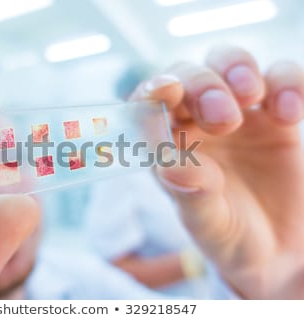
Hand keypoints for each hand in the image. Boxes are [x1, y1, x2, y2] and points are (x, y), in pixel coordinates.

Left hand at [132, 47, 303, 298]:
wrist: (280, 249)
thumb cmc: (230, 237)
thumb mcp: (208, 223)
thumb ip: (190, 194)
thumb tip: (169, 164)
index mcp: (168, 145)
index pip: (149, 104)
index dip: (153, 90)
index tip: (167, 90)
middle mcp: (196, 123)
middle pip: (188, 75)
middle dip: (203, 85)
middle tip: (225, 120)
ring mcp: (238, 114)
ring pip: (227, 62)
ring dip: (236, 69)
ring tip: (251, 98)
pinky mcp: (277, 115)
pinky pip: (281, 78)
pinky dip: (286, 83)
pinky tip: (289, 114)